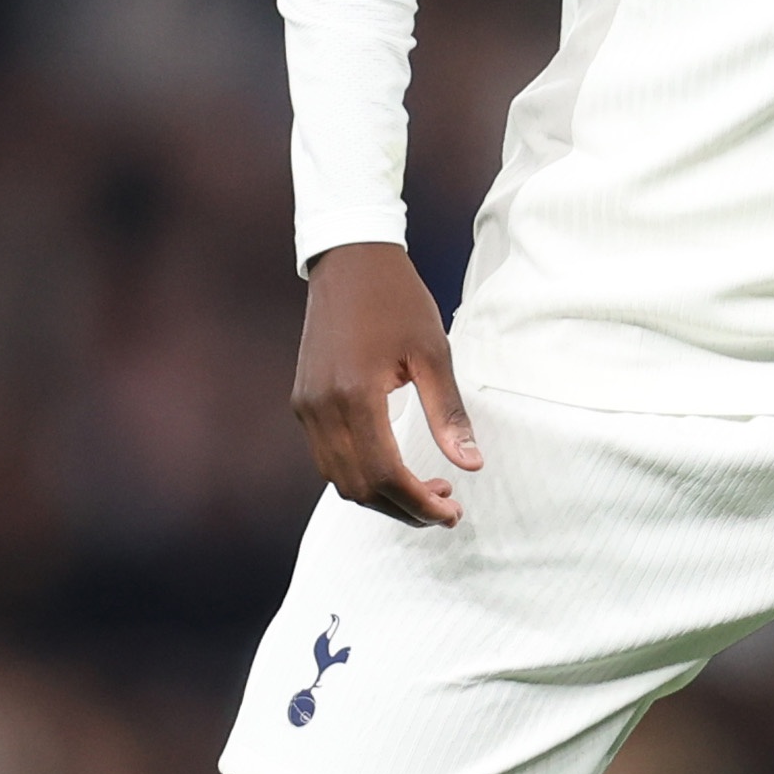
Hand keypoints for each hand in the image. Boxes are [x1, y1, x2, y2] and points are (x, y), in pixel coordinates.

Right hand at [293, 241, 481, 527]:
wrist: (349, 260)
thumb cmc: (397, 300)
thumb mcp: (433, 353)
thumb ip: (449, 413)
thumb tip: (471, 465)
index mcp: (355, 396)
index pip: (384, 475)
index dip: (419, 503)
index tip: (452, 513)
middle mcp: (321, 409)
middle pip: (359, 487)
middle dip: (403, 508)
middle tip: (445, 507)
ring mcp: (306, 407)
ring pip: (339, 479)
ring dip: (381, 496)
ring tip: (425, 488)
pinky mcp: (302, 402)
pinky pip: (327, 458)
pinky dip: (361, 475)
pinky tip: (394, 467)